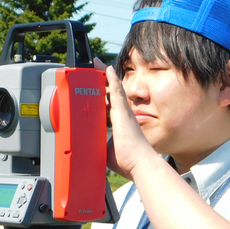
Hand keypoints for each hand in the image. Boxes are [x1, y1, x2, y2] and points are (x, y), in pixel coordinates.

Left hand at [99, 60, 156, 180]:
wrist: (139, 164)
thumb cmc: (127, 161)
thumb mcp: (106, 150)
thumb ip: (99, 146)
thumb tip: (90, 149)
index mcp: (118, 123)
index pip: (106, 105)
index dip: (100, 95)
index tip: (93, 87)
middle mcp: (122, 115)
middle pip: (109, 94)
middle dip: (100, 81)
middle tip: (91, 70)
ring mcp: (123, 112)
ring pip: (112, 89)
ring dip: (104, 76)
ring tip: (95, 64)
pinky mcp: (123, 112)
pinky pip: (117, 92)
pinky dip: (112, 79)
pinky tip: (106, 68)